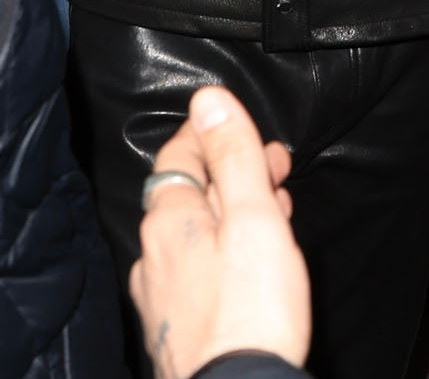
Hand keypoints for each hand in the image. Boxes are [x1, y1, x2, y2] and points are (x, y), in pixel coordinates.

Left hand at [130, 85, 310, 378]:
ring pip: (195, 235)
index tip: (252, 131)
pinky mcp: (174, 328)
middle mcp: (151, 254)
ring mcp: (159, 296)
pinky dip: (224, 253)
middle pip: (190, 194)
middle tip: (277, 169)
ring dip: (233, 214)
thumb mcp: (253, 217)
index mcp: (168, 220)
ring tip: (274, 210)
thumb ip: (233, 157)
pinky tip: (252, 264)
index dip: (217, 133)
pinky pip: (196, 272)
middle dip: (233, 173)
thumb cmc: (252, 309)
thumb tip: (208, 100)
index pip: (179, 153)